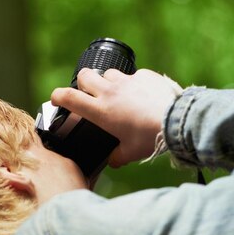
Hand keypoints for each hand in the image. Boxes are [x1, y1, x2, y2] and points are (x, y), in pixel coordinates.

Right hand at [50, 68, 181, 167]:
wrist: (176, 120)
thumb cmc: (151, 137)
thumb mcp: (131, 153)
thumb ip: (117, 157)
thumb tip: (113, 161)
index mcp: (101, 111)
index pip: (68, 97)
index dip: (57, 96)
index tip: (56, 100)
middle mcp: (110, 92)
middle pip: (84, 76)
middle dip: (82, 83)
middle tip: (88, 94)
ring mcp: (127, 81)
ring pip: (108, 73)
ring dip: (108, 82)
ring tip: (117, 94)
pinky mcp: (144, 75)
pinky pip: (133, 75)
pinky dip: (134, 83)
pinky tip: (142, 94)